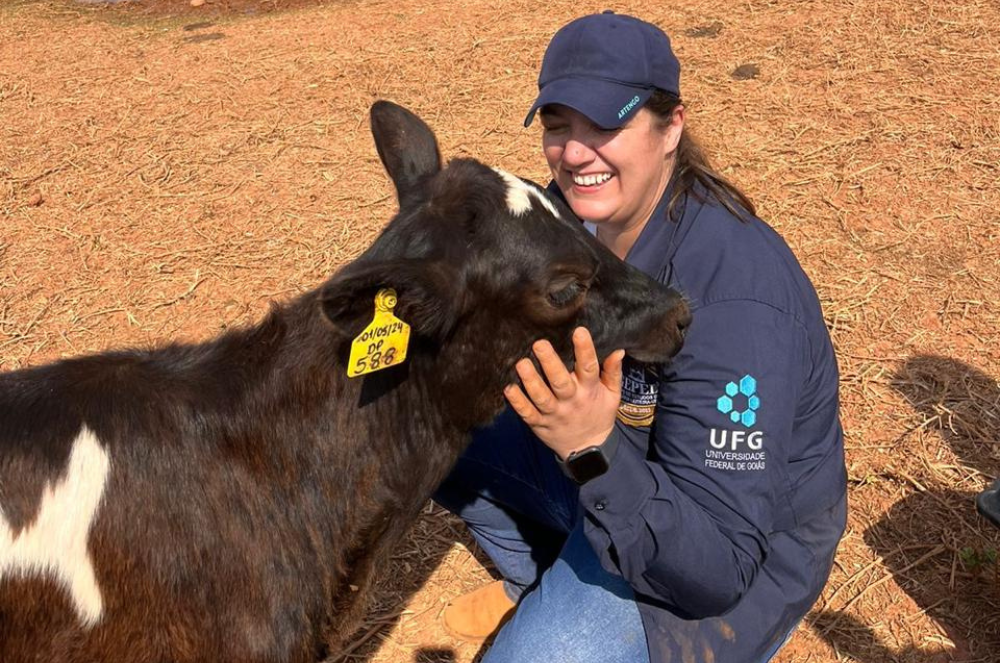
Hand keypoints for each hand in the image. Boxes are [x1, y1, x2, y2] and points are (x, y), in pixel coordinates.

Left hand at [504, 327, 624, 459]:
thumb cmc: (599, 413)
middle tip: (539, 344)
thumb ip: (613, 372)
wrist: (588, 448)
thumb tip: (618, 350)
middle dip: (550, 362)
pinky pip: (527, 414)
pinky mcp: (540, 424)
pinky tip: (509, 389)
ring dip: (530, 381)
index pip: (589, 368)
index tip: (579, 331)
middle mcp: (571, 400)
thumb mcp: (612, 395)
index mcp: (589, 390)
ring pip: (541, 397)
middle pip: (560, 381)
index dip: (585, 349)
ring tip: (522, 363)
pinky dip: (518, 402)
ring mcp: (554, 413)